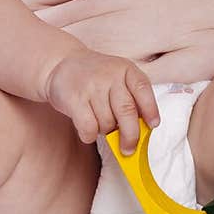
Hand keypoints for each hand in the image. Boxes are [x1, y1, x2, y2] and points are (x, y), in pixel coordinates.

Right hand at [44, 50, 159, 153]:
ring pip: (107, 123)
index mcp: (125, 69)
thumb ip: (131, 98)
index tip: (153, 125)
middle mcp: (110, 75)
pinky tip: (87, 129)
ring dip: (105, 131)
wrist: (60, 64)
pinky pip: (89, 128)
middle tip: (128, 149)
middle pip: (127, 111)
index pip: (143, 89)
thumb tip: (143, 130)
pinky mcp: (74, 98)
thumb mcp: (117, 78)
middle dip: (131, 136)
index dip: (151, 110)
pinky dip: (89, 135)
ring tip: (99, 122)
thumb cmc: (95, 78)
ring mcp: (91, 86)